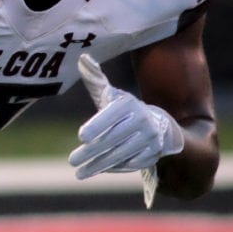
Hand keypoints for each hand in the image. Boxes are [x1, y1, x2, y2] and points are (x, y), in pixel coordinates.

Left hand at [68, 54, 183, 179]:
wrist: (161, 125)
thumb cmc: (125, 109)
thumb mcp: (111, 94)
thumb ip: (95, 79)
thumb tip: (82, 59)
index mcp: (129, 104)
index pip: (112, 115)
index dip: (98, 125)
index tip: (81, 136)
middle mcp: (143, 120)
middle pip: (114, 138)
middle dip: (91, 152)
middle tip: (71, 161)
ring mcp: (150, 139)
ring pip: (122, 154)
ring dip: (99, 165)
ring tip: (79, 172)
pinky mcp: (154, 155)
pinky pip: (132, 163)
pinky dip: (114, 168)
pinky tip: (98, 170)